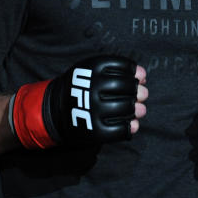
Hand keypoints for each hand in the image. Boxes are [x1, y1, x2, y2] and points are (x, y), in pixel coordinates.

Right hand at [13, 56, 146, 148]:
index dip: (135, 73)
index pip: (124, 67)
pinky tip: (131, 124)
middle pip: (128, 87)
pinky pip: (120, 129)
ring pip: (127, 107)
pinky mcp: (94, 131)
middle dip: (139, 91)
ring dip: (138, 109)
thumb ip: (115, 70)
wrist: (53, 111)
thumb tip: (143, 77)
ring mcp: (93, 110)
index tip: (138, 78)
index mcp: (91, 68)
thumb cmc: (78, 88)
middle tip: (141, 95)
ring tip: (139, 109)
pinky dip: (130, 127)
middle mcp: (92, 88)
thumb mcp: (89, 71)